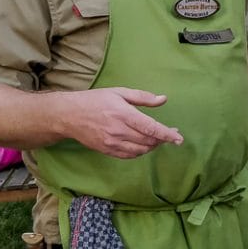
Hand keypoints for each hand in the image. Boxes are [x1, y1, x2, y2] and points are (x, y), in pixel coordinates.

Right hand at [66, 87, 182, 158]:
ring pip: (141, 150)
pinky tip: (144, 145)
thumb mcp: (119, 92)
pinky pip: (129, 155)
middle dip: (163, 139)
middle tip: (171, 134)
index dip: (167, 134)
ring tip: (158, 138)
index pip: (151, 128)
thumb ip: (142, 97)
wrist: (68, 115)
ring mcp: (112, 143)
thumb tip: (163, 99)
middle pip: (148, 141)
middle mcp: (118, 131)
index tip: (179, 138)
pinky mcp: (106, 150)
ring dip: (153, 146)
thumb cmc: (95, 100)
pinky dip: (140, 152)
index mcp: (123, 114)